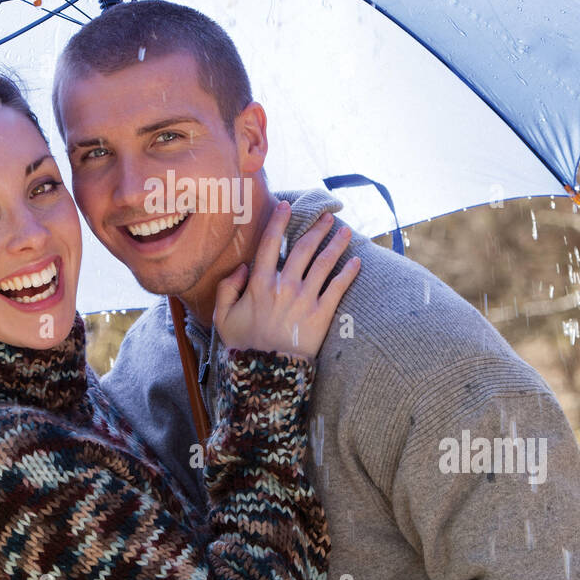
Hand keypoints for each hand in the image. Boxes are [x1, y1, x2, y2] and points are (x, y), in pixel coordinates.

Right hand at [213, 201, 360, 357]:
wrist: (266, 373)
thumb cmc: (243, 346)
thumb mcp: (223, 317)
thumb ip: (227, 289)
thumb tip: (241, 267)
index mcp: (259, 284)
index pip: (270, 244)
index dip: (278, 222)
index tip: (286, 206)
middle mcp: (284, 286)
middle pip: (303, 248)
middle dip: (316, 229)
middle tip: (327, 217)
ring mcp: (304, 299)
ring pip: (323, 263)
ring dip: (336, 245)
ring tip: (346, 232)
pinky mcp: (321, 314)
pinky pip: (337, 288)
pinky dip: (348, 273)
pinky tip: (356, 262)